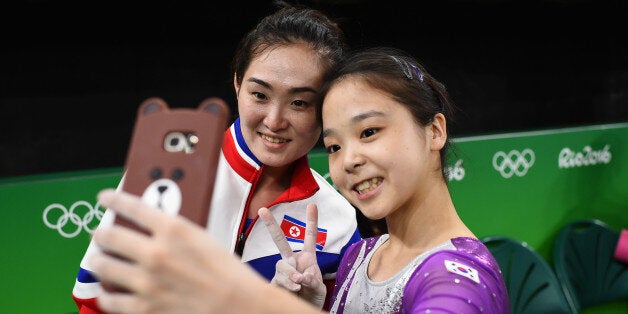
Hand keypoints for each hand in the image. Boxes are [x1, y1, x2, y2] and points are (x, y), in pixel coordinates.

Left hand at [90, 189, 320, 313]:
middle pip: (108, 236)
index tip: (105, 199)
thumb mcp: (202, 237)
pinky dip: (106, 294)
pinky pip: (109, 300)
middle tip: (100, 234)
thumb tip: (150, 225)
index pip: (131, 206)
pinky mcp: (145, 308)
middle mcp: (155, 253)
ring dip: (97, 261)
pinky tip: (107, 291)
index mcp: (173, 230)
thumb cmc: (226, 271)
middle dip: (100, 233)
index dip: (113, 200)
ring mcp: (147, 282)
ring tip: (98, 260)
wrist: (238, 304)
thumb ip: (173, 230)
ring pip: (101, 266)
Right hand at [258, 204, 326, 308]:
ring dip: (290, 273)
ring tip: (299, 283)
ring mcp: (282, 271)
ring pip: (281, 265)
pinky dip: (287, 284)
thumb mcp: (319, 288)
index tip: (312, 204)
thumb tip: (303, 275)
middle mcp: (292, 261)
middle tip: (262, 210)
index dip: (311, 221)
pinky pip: (278, 280)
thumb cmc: (312, 296)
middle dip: (271, 225)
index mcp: (306, 258)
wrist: (302, 308)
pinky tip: (295, 289)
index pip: (310, 237)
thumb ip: (314, 280)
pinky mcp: (275, 283)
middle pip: (280, 241)